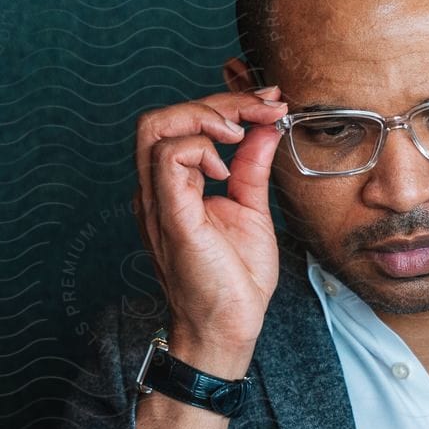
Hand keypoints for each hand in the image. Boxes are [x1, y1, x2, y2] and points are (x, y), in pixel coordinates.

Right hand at [132, 86, 287, 366]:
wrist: (228, 327)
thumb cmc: (235, 279)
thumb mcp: (251, 209)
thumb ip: (253, 166)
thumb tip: (265, 126)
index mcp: (173, 186)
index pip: (182, 123)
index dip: (227, 102)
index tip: (270, 101)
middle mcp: (158, 189)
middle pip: (164, 116)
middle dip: (219, 101)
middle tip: (263, 108)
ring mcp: (159, 201)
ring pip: (157, 127)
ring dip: (207, 117)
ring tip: (241, 134)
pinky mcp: (171, 216)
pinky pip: (168, 159)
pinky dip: (200, 148)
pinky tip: (227, 167)